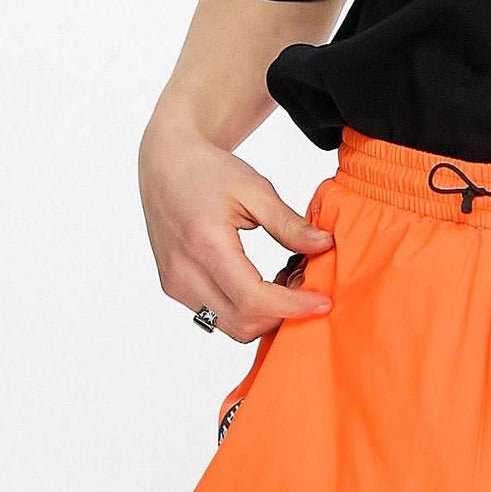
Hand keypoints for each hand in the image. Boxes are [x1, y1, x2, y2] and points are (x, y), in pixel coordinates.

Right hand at [140, 117, 333, 342]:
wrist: (166, 164)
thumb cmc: (208, 171)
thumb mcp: (255, 189)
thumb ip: (289, 223)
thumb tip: (325, 246)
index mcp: (204, 244)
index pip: (253, 299)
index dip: (293, 307)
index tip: (322, 301)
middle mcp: (183, 272)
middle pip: (243, 323)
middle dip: (283, 313)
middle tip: (307, 284)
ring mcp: (175, 283)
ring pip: (231, 327)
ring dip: (266, 315)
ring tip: (286, 280)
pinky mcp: (175, 287)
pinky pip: (218, 315)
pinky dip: (248, 310)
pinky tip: (264, 282)